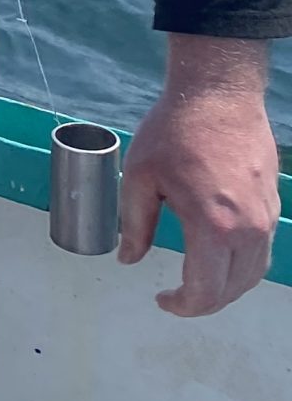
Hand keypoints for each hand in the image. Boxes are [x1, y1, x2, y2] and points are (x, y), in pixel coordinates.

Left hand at [119, 48, 280, 314]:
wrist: (219, 94)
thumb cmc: (174, 130)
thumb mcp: (140, 176)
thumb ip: (135, 225)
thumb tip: (129, 259)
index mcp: (213, 226)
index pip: (206, 291)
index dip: (183, 306)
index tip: (163, 300)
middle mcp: (247, 228)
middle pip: (233, 290)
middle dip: (204, 302)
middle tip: (177, 296)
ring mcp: (265, 217)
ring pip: (253, 274)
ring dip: (226, 287)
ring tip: (197, 281)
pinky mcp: (271, 205)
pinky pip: (261, 250)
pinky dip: (241, 265)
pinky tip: (218, 257)